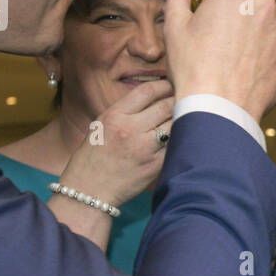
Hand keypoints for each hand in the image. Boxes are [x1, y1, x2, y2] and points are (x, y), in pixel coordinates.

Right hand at [59, 78, 173, 206]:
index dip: (163, 85)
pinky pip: (174, 145)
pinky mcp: (155, 165)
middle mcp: (130, 129)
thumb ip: (125, 111)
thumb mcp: (101, 126)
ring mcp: (144, 148)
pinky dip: (180, 139)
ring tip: (186, 117)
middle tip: (184, 99)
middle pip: (165, 105)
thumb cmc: (93, 157)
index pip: (147, 91)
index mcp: (115, 115)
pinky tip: (182, 137)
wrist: (89, 190)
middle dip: (177, 100)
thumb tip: (152, 97)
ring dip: (182, 119)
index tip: (170, 85)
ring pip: (174, 124)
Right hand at [164, 0, 275, 123]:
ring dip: (261, 16)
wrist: (221, 110)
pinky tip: (249, 60)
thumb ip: (176, 2)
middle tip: (234, 5)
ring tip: (238, 40)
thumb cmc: (194, 70)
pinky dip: (268, 42)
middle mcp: (263, 5)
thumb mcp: (175, 31)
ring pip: (274, 10)